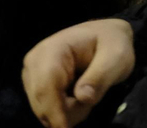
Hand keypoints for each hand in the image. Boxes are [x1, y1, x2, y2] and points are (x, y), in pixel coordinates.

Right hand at [21, 18, 135, 127]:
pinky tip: (75, 98)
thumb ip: (100, 77)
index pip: (46, 87)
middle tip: (91, 99)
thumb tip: (82, 97)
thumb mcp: (116, 58)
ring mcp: (31, 72)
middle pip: (41, 102)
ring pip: (41, 108)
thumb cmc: (111, 43)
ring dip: (65, 112)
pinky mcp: (33, 82)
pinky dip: (62, 110)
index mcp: (52, 51)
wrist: (103, 34)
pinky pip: (44, 107)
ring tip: (86, 95)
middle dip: (66, 113)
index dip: (56, 113)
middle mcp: (34, 61)